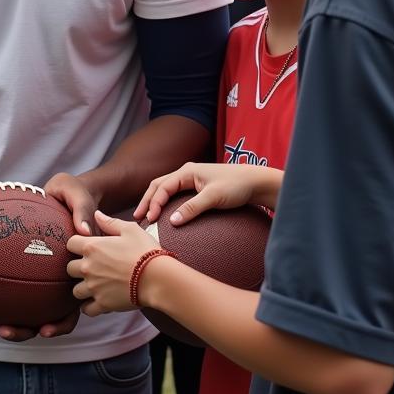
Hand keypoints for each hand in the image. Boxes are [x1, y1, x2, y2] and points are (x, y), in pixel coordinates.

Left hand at [0, 172, 98, 341]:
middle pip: (46, 317)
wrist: (64, 192)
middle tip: (5, 330)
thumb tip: (83, 231)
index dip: (61, 323)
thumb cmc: (73, 193)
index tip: (45, 329)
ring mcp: (45, 279)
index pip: (73, 307)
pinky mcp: (29, 269)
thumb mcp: (79, 195)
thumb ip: (83, 211)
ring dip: (11, 322)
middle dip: (27, 329)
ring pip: (29, 311)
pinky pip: (13, 289)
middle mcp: (62, 282)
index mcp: (78, 273)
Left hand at [68, 210, 158, 316]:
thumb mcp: (130, 230)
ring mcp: (94, 287)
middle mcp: (88, 267)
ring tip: (94, 286)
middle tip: (91, 268)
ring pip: (75, 290)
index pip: (70, 244)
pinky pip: (86, 309)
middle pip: (69, 268)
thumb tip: (96, 215)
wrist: (159, 278)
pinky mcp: (103, 304)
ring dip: (82, 288)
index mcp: (92, 247)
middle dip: (78, 267)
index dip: (77, 245)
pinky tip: (97, 301)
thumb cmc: (145, 251)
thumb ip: (110, 222)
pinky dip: (89, 307)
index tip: (86, 248)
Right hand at [135, 162, 280, 224]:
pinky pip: (175, 194)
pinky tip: (164, 214)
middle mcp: (185, 172)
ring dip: (155, 201)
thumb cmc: (236, 186)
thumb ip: (192, 208)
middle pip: (158, 185)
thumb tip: (172, 222)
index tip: (149, 219)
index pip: (162, 187)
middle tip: (138, 217)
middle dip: (147, 201)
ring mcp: (191, 179)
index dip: (153, 203)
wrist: (256, 182)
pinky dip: (165, 202)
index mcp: (186, 171)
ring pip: (165, 189)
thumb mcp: (213, 198)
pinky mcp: (197, 187)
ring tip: (146, 216)